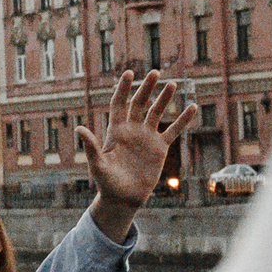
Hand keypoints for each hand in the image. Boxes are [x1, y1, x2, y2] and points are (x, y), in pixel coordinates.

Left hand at [75, 70, 195, 238]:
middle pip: (139, 104)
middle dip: (146, 88)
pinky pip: (173, 131)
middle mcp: (132, 130)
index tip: (128, 73)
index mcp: (115, 131)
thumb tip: (79, 128)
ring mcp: (147, 138)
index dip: (123, 89)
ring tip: (173, 84)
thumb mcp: (98, 165)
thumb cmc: (106, 183)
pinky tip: (192, 107)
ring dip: (164, 99)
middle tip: (155, 72)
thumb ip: (91, 146)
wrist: (123, 198)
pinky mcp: (159, 149)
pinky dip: (182, 120)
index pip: (119, 104)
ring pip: (157, 113)